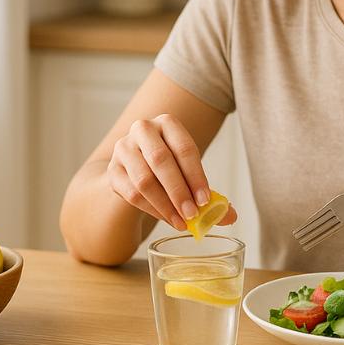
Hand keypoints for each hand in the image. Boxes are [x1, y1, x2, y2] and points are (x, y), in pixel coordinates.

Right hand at [106, 113, 237, 230]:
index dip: (196, 175)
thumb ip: (210, 194)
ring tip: (181, 221)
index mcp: (168, 122)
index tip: (206, 200)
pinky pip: (132, 194)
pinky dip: (152, 210)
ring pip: (144, 180)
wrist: (136, 167)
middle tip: (193, 214)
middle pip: (160, 160)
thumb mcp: (190, 171)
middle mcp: (143, 129)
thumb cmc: (170, 166)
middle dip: (179, 191)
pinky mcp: (113, 171)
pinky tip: (167, 218)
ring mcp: (123, 149)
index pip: (184, 148)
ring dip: (165, 205)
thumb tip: (230, 217)